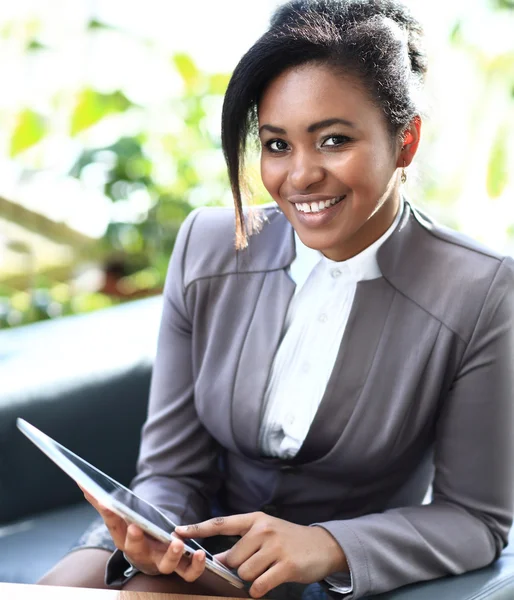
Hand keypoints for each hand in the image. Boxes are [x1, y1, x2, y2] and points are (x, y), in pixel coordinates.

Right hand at [79, 486, 205, 581]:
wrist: (154, 555)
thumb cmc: (136, 533)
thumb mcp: (121, 518)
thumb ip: (103, 503)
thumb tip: (82, 482)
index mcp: (125, 540)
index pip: (114, 527)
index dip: (110, 516)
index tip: (108, 504)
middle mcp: (142, 554)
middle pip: (135, 550)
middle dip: (134, 539)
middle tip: (135, 527)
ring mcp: (161, 562)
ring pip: (165, 565)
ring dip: (171, 555)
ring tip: (177, 543)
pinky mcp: (181, 567)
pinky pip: (189, 573)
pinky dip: (196, 566)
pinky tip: (201, 553)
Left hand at [176, 512, 347, 597]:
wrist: (322, 546)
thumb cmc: (288, 539)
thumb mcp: (266, 533)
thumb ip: (243, 542)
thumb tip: (218, 559)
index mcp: (255, 520)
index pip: (221, 523)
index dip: (198, 529)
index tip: (177, 531)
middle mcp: (263, 530)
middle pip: (232, 559)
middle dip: (239, 568)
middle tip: (258, 564)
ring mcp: (275, 547)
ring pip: (244, 574)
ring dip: (251, 579)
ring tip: (267, 570)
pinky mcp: (285, 566)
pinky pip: (258, 586)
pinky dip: (259, 589)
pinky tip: (270, 582)